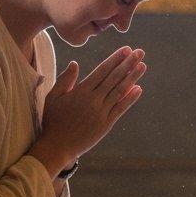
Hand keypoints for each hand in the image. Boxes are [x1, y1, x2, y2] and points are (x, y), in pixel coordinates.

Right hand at [34, 46, 146, 172]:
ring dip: (133, 77)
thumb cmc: (52, 121)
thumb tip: (75, 63)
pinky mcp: (106, 124)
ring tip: (142, 65)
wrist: (57, 146)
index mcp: (81, 91)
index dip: (115, 59)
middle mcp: (93, 99)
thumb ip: (65, 80)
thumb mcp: (53, 97)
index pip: (102, 70)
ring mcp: (101, 112)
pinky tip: (139, 88)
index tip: (126, 50)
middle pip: (114, 77)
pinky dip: (130, 99)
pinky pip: (121, 109)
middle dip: (128, 63)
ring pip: (120, 91)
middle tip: (139, 52)